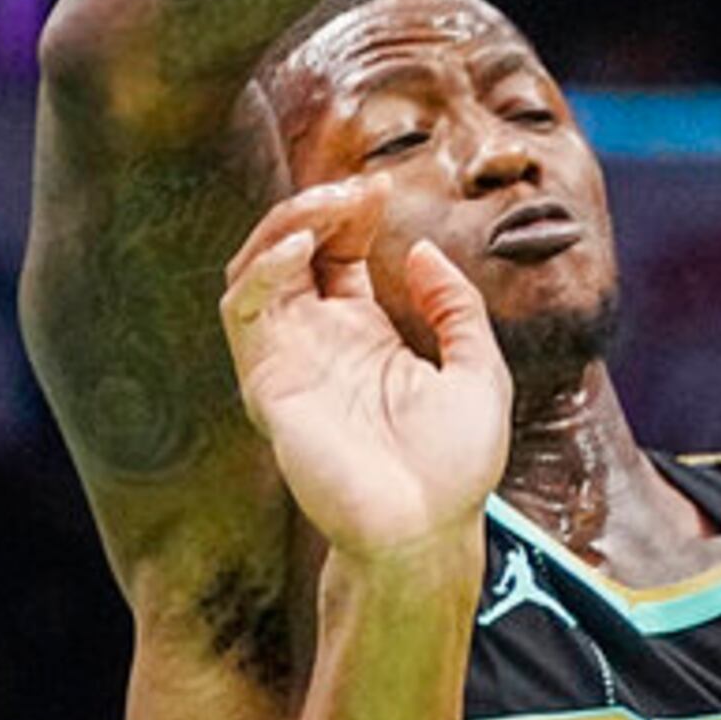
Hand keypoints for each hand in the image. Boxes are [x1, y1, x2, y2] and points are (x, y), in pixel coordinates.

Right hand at [220, 183, 508, 560]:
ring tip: (327, 207)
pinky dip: (263, 270)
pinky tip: (301, 249)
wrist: (426, 531)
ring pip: (255, 270)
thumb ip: (454, 307)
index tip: (380, 188)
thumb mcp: (477, 369)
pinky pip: (243, 311)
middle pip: (292, 251)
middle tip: (356, 190)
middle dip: (317, 208)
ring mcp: (289, 359)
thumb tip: (421, 251)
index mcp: (365, 336)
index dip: (351, 213)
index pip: (339, 253)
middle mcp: (319, 342)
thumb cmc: (456, 466)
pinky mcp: (268, 381)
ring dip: (284, 227)